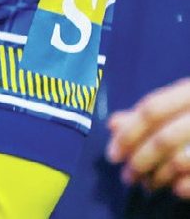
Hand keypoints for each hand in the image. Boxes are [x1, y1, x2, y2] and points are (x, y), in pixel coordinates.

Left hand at [107, 77, 189, 197]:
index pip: (152, 110)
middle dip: (140, 161)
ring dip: (159, 177)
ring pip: (180, 161)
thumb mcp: (179, 106)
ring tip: (147, 185)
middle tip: (127, 178)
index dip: (128, 133)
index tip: (112, 156)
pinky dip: (183, 186)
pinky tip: (174, 189)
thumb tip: (112, 125)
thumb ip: (147, 115)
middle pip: (164, 139)